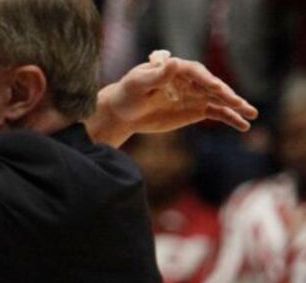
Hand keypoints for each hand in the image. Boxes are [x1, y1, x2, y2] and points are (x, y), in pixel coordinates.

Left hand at [89, 52, 257, 146]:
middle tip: (240, 104)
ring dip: (235, 107)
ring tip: (251, 114)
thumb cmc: (128, 94)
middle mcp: (190, 80)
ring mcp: (195, 95)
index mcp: (176, 69)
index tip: (217, 89)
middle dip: (227, 95)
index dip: (206, 80)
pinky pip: (216, 113)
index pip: (196, 72)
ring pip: (219, 100)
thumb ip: (157, 75)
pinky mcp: (196, 110)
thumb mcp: (139, 84)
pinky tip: (243, 125)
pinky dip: (229, 118)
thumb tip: (173, 63)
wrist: (124, 111)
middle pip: (212, 86)